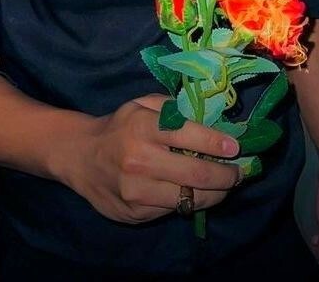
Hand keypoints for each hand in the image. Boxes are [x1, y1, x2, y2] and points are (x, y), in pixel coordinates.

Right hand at [71, 93, 241, 223]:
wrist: (81, 156)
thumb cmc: (119, 126)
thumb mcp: (141, 104)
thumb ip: (173, 108)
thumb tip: (213, 119)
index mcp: (142, 126)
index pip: (188, 135)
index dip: (217, 143)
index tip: (236, 148)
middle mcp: (140, 160)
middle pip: (196, 173)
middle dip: (226, 175)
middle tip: (238, 173)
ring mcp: (137, 191)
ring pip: (190, 199)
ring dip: (214, 194)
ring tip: (224, 187)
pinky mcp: (135, 213)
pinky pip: (173, 210)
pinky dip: (188, 202)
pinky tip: (193, 192)